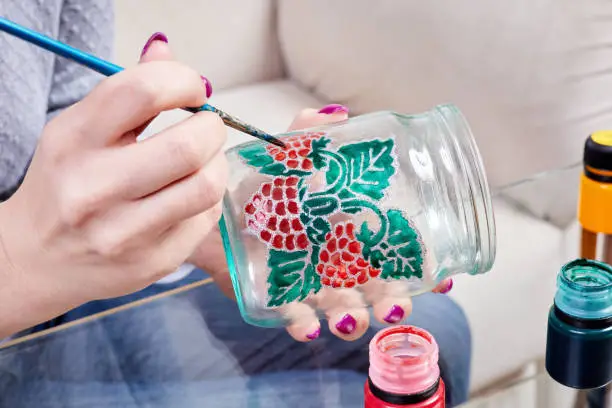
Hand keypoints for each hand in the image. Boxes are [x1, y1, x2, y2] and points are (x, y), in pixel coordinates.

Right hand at [0, 34, 226, 336]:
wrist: (36, 259)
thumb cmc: (64, 184)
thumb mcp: (80, 131)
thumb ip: (125, 92)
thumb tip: (166, 51)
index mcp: (73, 141)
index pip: (142, 91)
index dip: (183, 81)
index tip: (194, 89)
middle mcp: (94, 188)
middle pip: (188, 145)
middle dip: (212, 127)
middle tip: (207, 127)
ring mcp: (124, 232)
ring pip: (207, 185)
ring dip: (217, 164)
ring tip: (203, 161)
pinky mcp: (152, 262)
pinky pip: (206, 218)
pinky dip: (207, 199)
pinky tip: (188, 196)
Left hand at [190, 106, 452, 340]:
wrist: (216, 210)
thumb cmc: (260, 186)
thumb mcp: (287, 157)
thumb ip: (309, 135)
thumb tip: (337, 113)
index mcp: (351, 231)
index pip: (396, 251)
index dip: (421, 267)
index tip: (441, 279)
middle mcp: (338, 262)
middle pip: (378, 289)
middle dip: (392, 302)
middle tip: (395, 305)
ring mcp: (312, 282)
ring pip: (345, 309)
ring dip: (354, 319)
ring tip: (349, 318)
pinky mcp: (281, 298)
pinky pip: (298, 317)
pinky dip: (305, 325)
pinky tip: (309, 328)